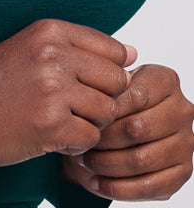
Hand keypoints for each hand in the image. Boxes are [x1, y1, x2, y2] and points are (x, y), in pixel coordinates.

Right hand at [0, 19, 135, 167]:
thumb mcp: (30, 46)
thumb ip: (79, 47)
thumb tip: (132, 53)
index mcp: (49, 31)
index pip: (113, 49)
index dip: (108, 72)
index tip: (86, 83)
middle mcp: (54, 56)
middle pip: (117, 81)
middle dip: (104, 99)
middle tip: (76, 107)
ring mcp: (53, 91)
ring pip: (107, 112)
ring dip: (89, 123)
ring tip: (60, 121)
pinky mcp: (50, 126)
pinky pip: (90, 138)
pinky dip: (75, 144)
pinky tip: (52, 137)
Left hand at [62, 64, 193, 200]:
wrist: (125, 121)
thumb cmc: (114, 97)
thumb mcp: (110, 81)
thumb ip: (106, 78)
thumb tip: (99, 89)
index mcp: (166, 80)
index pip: (136, 95)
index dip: (108, 109)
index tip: (85, 116)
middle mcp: (182, 111)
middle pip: (138, 129)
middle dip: (104, 139)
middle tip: (83, 141)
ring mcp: (185, 143)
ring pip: (142, 160)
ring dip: (108, 164)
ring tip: (85, 161)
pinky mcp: (182, 172)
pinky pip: (150, 186)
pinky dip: (119, 188)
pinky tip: (97, 182)